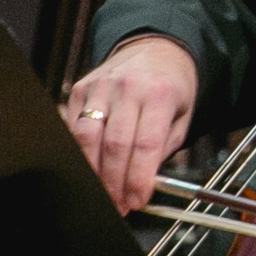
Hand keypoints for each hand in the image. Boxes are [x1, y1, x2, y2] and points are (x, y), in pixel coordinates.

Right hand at [61, 34, 198, 213]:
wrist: (155, 49)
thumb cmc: (170, 87)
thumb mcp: (182, 117)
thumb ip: (163, 149)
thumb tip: (141, 184)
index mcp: (160, 94)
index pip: (146, 145)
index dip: (138, 179)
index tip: (136, 201)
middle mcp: (128, 87)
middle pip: (115, 145)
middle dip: (115, 183)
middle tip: (118, 206)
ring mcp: (100, 86)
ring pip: (87, 137)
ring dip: (93, 172)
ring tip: (102, 193)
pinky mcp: (80, 88)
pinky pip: (73, 127)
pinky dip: (78, 153)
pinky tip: (88, 169)